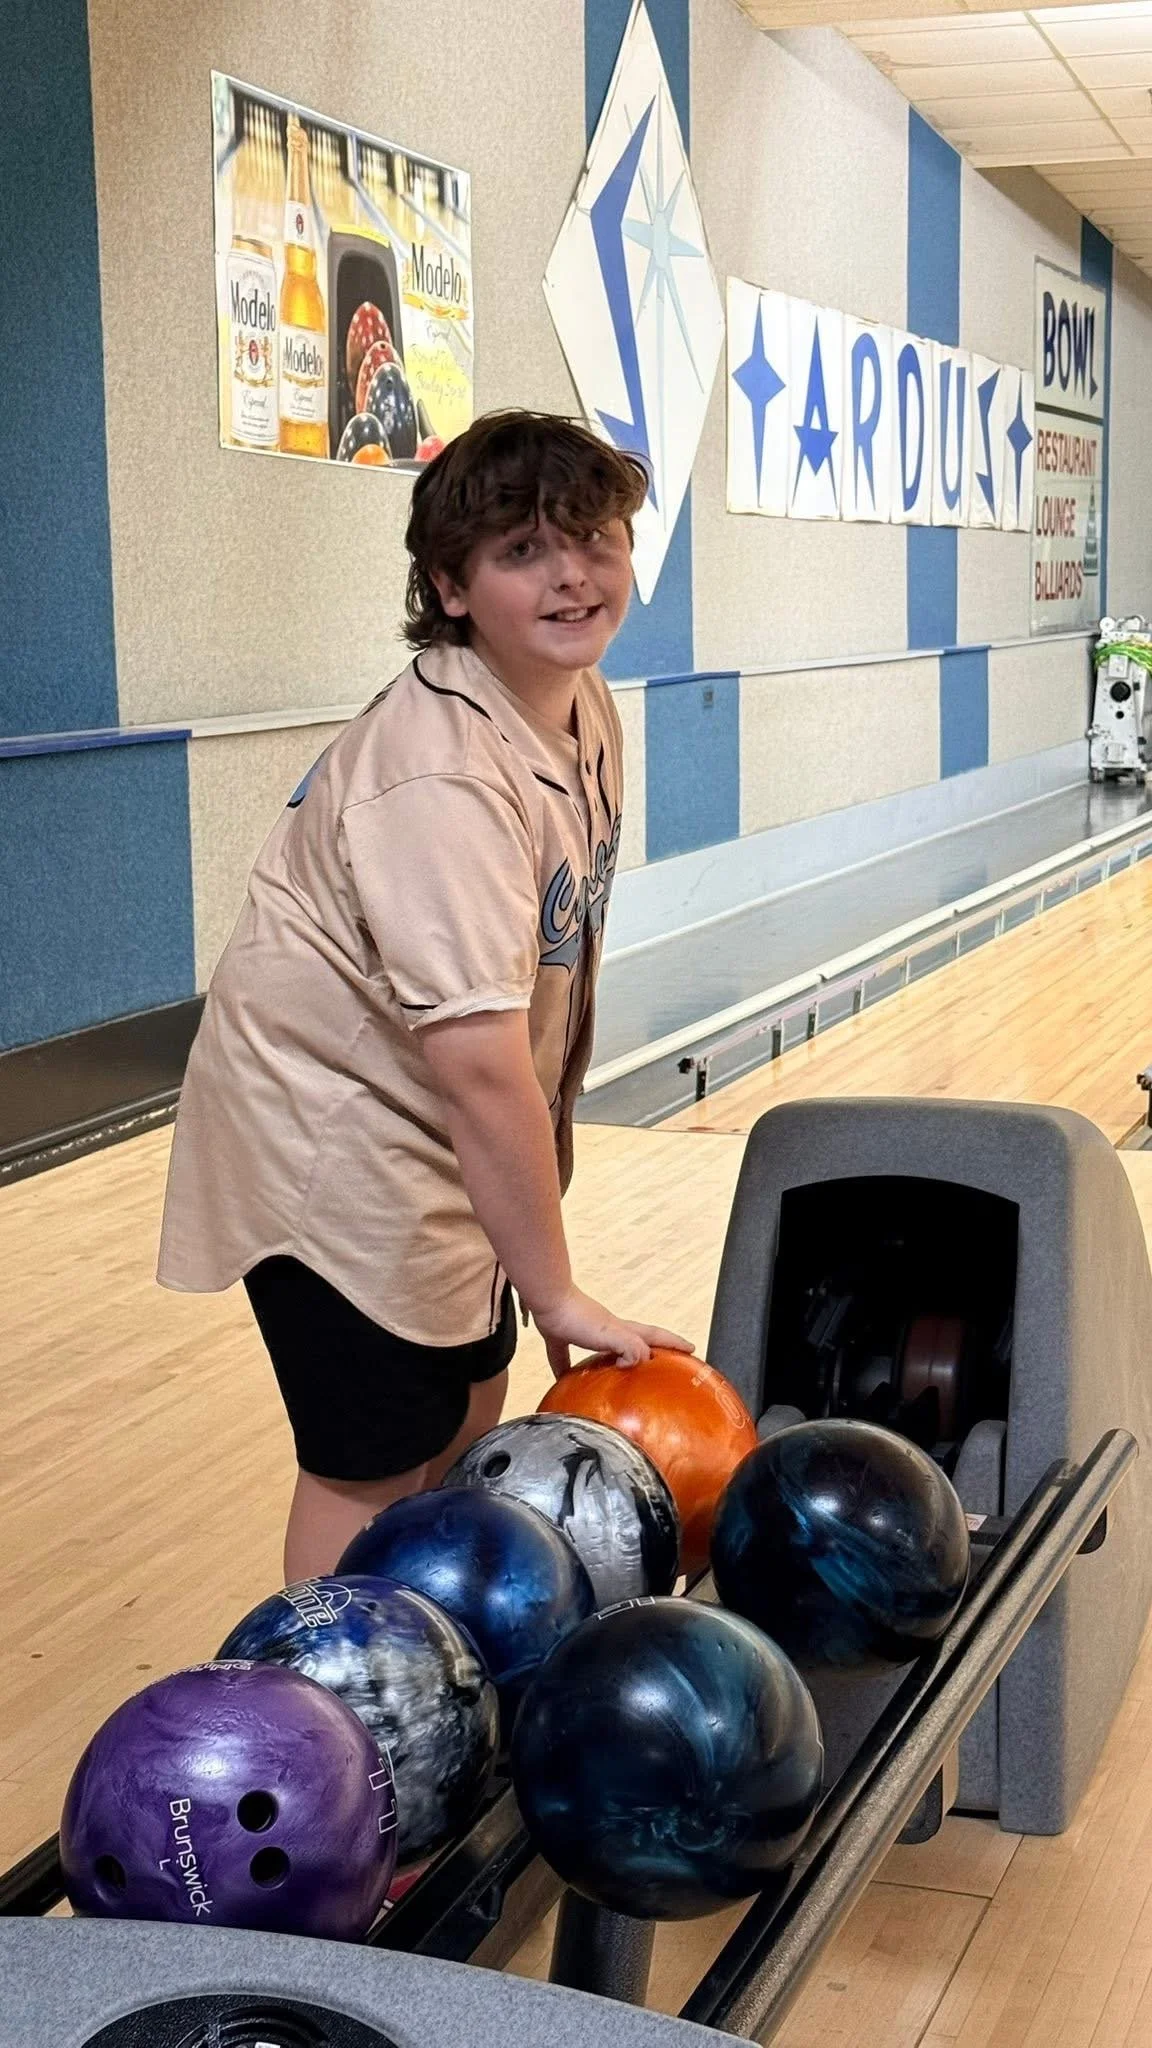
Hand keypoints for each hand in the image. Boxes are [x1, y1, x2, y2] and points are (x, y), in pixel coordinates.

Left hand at [531, 1287, 693, 1379]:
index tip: (692, 1349)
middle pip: (633, 1341)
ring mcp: (583, 1331)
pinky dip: (566, 1368)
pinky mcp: (560, 1334)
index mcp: (621, 1329)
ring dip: (608, 1361)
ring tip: (613, 1376)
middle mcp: (606, 1329)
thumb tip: (642, 1361)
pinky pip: (564, 1355)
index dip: (673, 1342)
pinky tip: (563, 1381)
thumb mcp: (612, 1334)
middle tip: (659, 1363)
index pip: (653, 1335)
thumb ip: (631, 1347)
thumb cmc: (578, 1317)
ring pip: (600, 1349)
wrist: (548, 1299)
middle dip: (649, 1350)